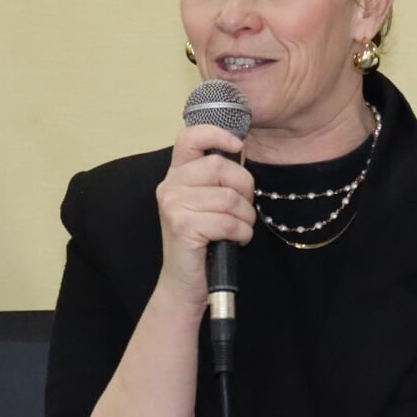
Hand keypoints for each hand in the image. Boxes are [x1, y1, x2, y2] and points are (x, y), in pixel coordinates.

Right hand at [152, 123, 253, 300]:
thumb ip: (219, 176)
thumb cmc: (204, 240)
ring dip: (246, 217)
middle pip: (220, 166)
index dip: (216, 133)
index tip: (237, 145)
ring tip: (239, 229)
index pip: (190, 136)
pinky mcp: (183, 226)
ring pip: (230, 197)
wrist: (185, 282)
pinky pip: (228, 221)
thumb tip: (240, 147)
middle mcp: (170, 185)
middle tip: (244, 209)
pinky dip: (242, 233)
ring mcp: (173, 205)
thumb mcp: (209, 202)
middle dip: (244, 187)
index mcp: (177, 174)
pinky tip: (236, 240)